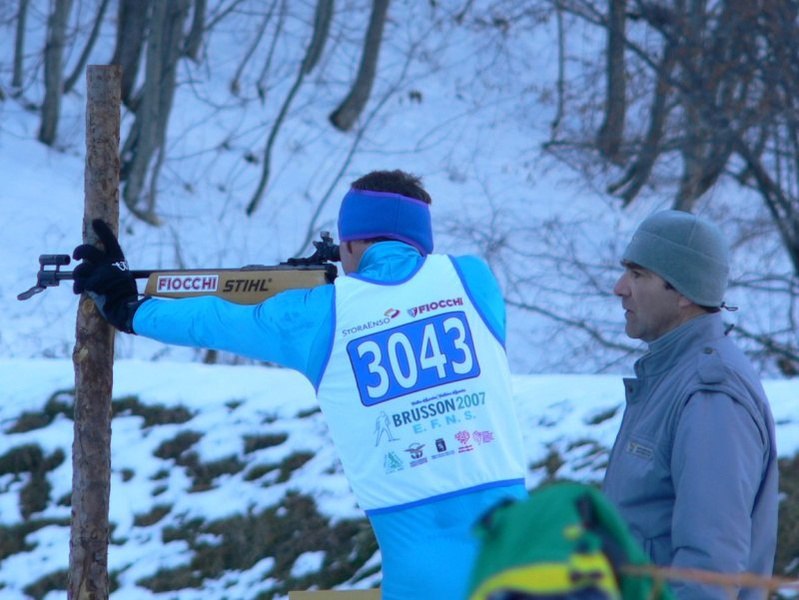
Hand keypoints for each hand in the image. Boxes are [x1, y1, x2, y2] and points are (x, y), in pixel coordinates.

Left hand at [72, 219, 141, 333]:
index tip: (95, 222)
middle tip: (76, 257)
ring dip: (78, 276)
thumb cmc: (126, 295)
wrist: (126, 307)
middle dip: (78, 252)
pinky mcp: (93, 283)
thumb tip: (95, 268)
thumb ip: (111, 270)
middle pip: (87, 250)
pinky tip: (79, 291)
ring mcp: (100, 272)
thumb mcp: (123, 277)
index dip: (102, 230)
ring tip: (80, 283)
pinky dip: (78, 287)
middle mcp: (109, 263)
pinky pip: (79, 282)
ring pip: (80, 268)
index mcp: (118, 260)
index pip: (110, 240)